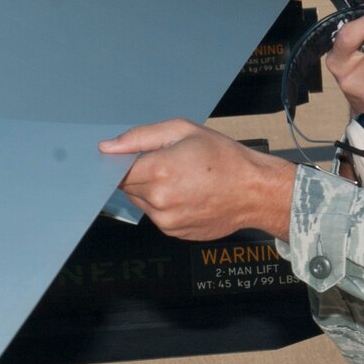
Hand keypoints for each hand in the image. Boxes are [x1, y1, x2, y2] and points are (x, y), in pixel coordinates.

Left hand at [98, 119, 295, 240]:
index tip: (135, 157)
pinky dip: (165, 205)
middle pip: (128, 187)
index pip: (117, 170)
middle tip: (169, 163)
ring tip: (182, 179)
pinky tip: (187, 194)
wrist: (255, 192)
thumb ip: (140, 137)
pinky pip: (157, 215)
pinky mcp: (174, 232)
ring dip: (152, 190)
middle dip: (141, 174)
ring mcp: (166, 220)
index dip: (123, 162)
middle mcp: (159, 200)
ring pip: (141, 202)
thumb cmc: (225, 158)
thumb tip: (107, 147)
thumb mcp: (183, 131)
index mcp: (159, 172)